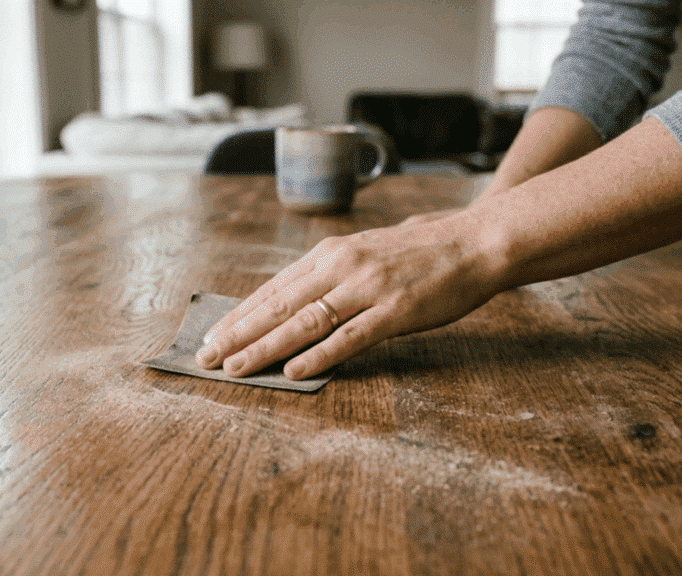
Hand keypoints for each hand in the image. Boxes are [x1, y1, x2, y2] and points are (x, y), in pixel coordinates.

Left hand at [194, 212, 504, 379]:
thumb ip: (332, 275)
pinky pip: (349, 337)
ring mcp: (367, 289)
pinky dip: (319, 355)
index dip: (240, 313)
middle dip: (238, 333)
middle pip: (278, 305)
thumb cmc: (421, 251)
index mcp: (332, 252)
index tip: (214, 334)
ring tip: (235, 368)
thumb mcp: (366, 252)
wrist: (475, 242)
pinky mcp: (395, 311)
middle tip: (206, 357)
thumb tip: (295, 302)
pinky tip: (294, 370)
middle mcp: (342, 267)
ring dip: (265, 347)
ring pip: (304, 322)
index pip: (274, 287)